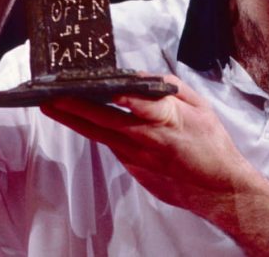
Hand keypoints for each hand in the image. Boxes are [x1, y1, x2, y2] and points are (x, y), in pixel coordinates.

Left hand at [39, 76, 260, 219]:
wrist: (219, 191)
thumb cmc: (213, 145)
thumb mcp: (200, 108)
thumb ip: (169, 88)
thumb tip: (139, 77)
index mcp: (168, 120)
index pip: (137, 103)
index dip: (113, 93)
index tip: (90, 82)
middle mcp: (148, 140)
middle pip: (105, 120)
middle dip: (74, 106)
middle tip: (48, 95)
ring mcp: (138, 158)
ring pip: (100, 135)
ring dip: (73, 120)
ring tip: (49, 106)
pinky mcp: (134, 170)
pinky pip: (111, 146)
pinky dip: (95, 132)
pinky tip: (78, 120)